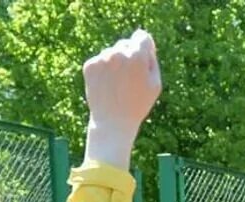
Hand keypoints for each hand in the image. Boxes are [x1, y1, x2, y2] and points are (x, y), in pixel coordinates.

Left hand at [82, 31, 159, 168]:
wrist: (113, 121)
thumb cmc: (138, 104)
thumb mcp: (155, 84)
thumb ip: (152, 60)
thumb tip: (145, 44)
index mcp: (137, 56)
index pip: (142, 36)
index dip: (145, 45)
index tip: (144, 55)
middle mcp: (118, 53)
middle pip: (126, 44)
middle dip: (130, 56)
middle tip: (131, 80)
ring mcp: (102, 58)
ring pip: (112, 53)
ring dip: (116, 64)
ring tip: (118, 86)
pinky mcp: (89, 65)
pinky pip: (100, 61)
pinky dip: (104, 71)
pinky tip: (108, 86)